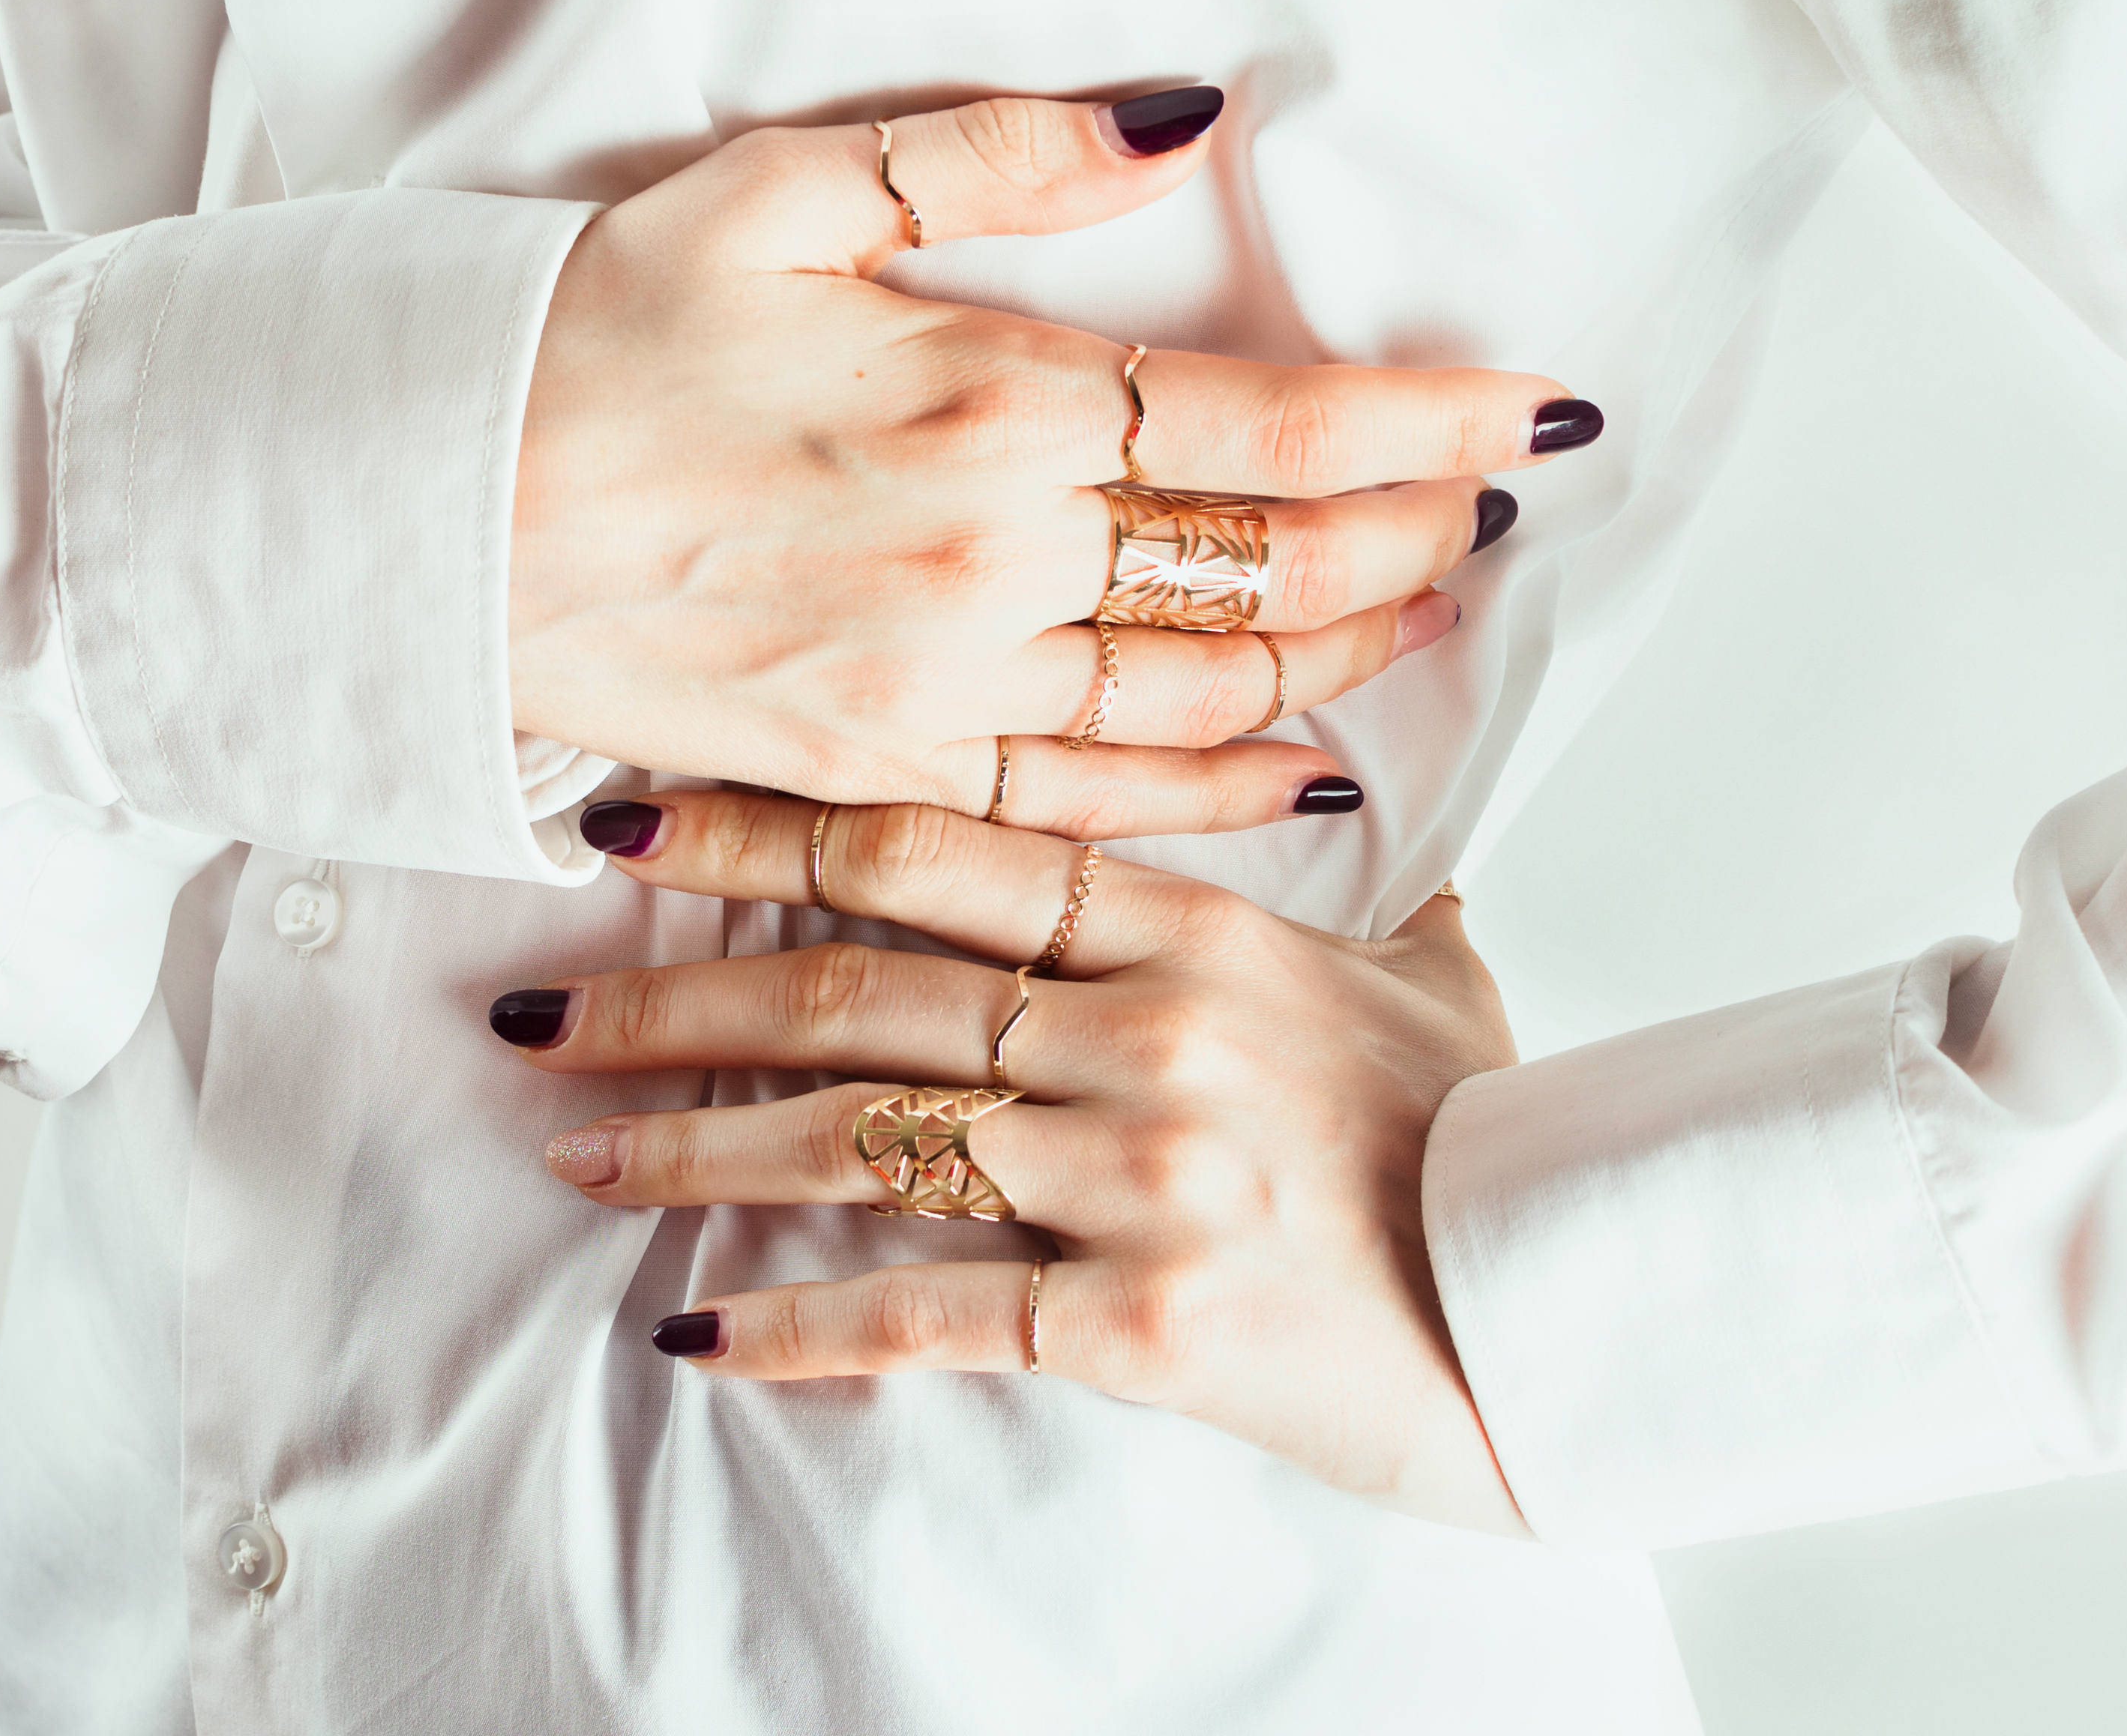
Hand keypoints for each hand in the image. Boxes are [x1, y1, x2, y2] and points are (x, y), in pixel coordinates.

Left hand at [490, 789, 1527, 1533]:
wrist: (1586, 1318)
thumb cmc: (1502, 1147)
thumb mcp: (1437, 982)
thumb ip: (1354, 893)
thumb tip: (1349, 795)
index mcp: (1202, 933)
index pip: (947, 847)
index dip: (777, 824)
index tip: (643, 821)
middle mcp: (1152, 1033)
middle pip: (861, 987)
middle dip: (677, 992)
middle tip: (539, 1003)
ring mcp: (1144, 1175)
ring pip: (865, 1137)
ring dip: (695, 1144)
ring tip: (575, 1150)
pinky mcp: (1144, 1323)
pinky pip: (929, 1312)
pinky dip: (799, 1327)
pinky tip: (695, 1332)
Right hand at [514, 88, 1599, 838]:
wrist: (432, 516)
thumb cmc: (597, 337)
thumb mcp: (790, 194)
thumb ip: (1004, 158)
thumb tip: (1182, 123)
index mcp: (987, 404)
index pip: (1274, 423)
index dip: (1428, 423)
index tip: (1537, 418)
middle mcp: (993, 564)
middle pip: (1273, 570)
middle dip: (1410, 539)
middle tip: (1488, 509)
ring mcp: (945, 687)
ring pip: (1210, 695)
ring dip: (1343, 654)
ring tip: (1427, 608)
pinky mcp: (889, 769)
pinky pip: (1098, 801)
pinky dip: (1221, 791)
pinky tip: (1305, 768)